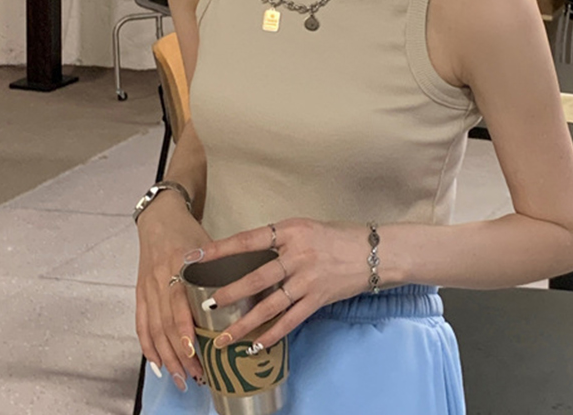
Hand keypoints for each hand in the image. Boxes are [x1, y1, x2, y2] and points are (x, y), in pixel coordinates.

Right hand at [135, 192, 211, 390]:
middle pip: (165, 324)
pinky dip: (147, 346)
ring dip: (165, 357)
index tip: (197, 352)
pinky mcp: (140, 292)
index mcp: (179, 264)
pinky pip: (141, 323)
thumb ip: (224, 265)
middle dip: (180, 354)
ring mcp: (147, 287)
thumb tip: (251, 289)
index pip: (178, 304)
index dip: (184, 331)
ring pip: (153, 329)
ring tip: (180, 377)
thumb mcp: (209, 243)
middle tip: (196, 375)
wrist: (159, 216)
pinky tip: (157, 364)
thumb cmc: (189, 230)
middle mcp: (160, 278)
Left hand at [193, 218, 370, 352]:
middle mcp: (297, 254)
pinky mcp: (319, 298)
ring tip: (223, 336)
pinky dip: (272, 334)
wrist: (374, 252)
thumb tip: (246, 255)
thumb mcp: (305, 228)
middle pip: (255, 276)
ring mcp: (308, 278)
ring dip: (244, 323)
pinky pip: (291, 320)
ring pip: (269, 304)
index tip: (198, 256)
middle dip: (228, 293)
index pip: (249, 240)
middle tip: (205, 305)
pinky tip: (256, 345)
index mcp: (290, 230)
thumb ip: (279, 240)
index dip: (221, 249)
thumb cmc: (337, 236)